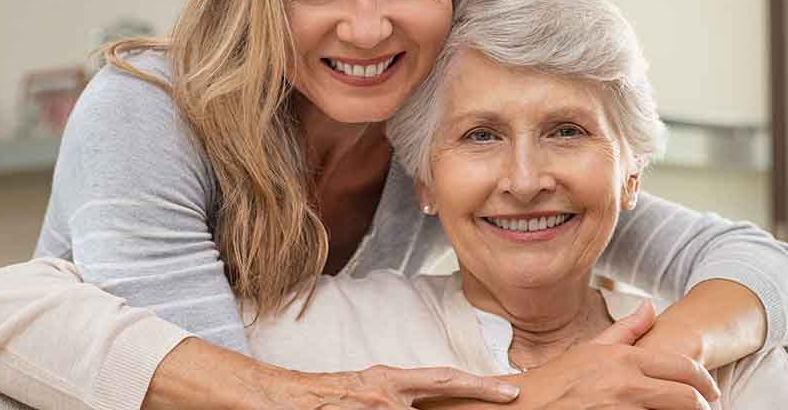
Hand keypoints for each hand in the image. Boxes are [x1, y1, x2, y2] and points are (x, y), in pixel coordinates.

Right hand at [143, 338, 518, 409]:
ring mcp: (371, 407)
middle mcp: (386, 392)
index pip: (444, 380)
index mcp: (390, 380)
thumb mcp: (365, 390)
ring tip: (370, 403)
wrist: (275, 398)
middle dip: (467, 401)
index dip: (479, 385)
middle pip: (435, 401)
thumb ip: (397, 398)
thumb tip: (419, 404)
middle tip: (503, 401)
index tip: (512, 391)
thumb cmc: (321, 398)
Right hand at [507, 302, 719, 409]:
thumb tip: (651, 306)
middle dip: (703, 405)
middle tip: (706, 409)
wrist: (526, 407)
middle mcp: (628, 385)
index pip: (682, 368)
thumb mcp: (591, 349)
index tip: (712, 390)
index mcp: (625, 360)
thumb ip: (627, 330)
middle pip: (687, 397)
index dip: (705, 382)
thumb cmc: (558, 379)